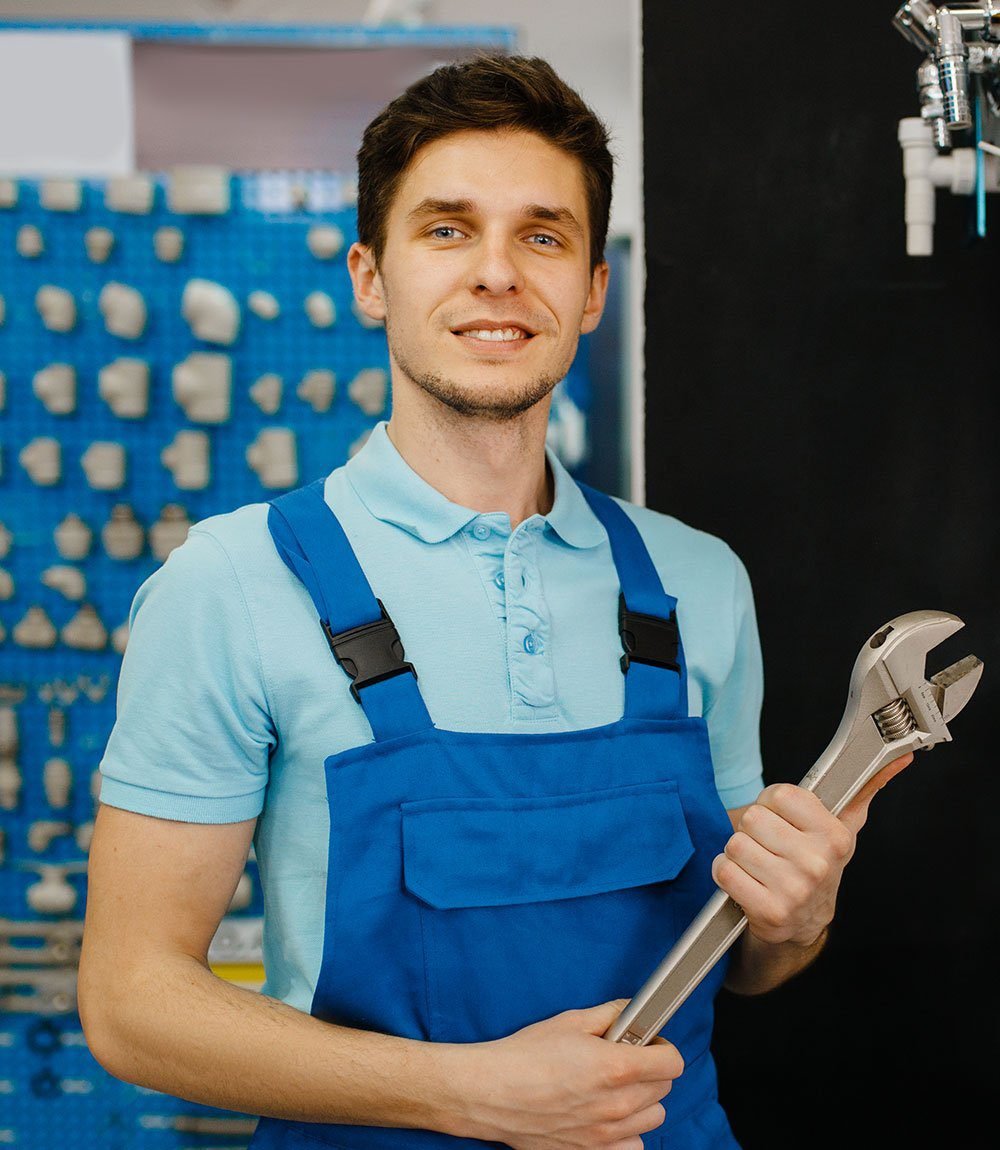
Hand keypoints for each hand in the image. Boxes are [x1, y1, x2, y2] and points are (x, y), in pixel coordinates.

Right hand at [453, 999, 682, 1149]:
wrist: (492, 1092)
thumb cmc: (526, 1055)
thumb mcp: (570, 1021)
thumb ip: (610, 1015)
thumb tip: (631, 1012)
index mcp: (616, 1067)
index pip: (673, 1062)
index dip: (663, 1047)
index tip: (650, 1043)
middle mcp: (617, 1104)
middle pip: (665, 1089)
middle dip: (651, 1070)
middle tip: (626, 1059)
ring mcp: (606, 1133)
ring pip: (654, 1118)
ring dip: (642, 1101)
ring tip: (616, 1088)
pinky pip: (633, 1145)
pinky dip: (627, 1131)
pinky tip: (606, 1114)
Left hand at [713, 754, 913, 946]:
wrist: (805, 921)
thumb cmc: (818, 863)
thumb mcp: (843, 825)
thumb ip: (863, 788)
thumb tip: (900, 758)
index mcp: (835, 836)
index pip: (779, 794)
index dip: (772, 804)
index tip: (783, 819)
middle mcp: (817, 863)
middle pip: (752, 818)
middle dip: (753, 830)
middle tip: (770, 846)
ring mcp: (794, 890)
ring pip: (736, 844)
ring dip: (738, 853)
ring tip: (759, 864)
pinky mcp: (768, 911)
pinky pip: (724, 871)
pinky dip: (726, 873)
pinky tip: (747, 880)